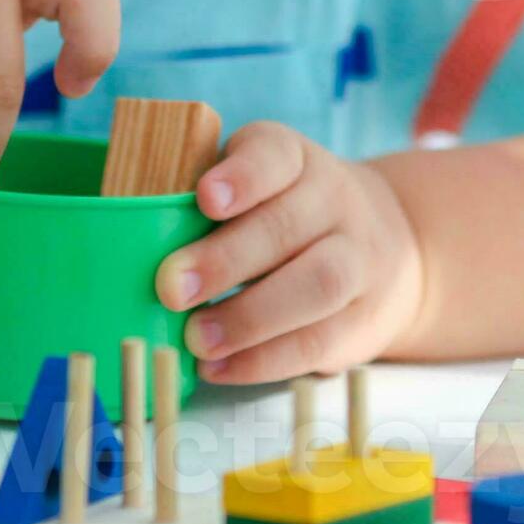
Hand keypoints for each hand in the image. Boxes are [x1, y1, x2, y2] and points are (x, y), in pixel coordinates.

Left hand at [161, 122, 427, 383]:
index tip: (204, 198)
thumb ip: (205, 208)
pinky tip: (218, 367)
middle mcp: (334, 203)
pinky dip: (262, 360)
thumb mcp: (257, 190)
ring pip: (317, 285)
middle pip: (288, 228)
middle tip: (172, 288)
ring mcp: (358, 261)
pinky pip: (317, 341)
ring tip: (197, 339)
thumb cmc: (285, 216)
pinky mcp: (361, 318)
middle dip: (226, 260)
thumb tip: (133, 249)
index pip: (275, 156)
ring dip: (249, 317)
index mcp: (296, 162)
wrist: (390, 247)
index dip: (242, 177)